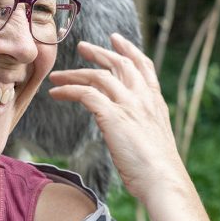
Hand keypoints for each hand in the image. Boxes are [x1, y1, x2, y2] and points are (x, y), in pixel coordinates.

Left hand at [48, 33, 185, 198]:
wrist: (163, 181)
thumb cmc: (158, 171)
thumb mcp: (153, 141)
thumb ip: (142, 127)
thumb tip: (129, 129)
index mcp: (155, 103)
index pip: (143, 67)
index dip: (129, 50)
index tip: (117, 39)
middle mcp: (144, 98)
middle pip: (120, 64)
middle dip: (100, 52)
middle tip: (82, 46)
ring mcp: (129, 105)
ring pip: (98, 76)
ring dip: (75, 73)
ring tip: (58, 75)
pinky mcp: (113, 115)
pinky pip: (85, 94)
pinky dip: (68, 90)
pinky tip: (56, 93)